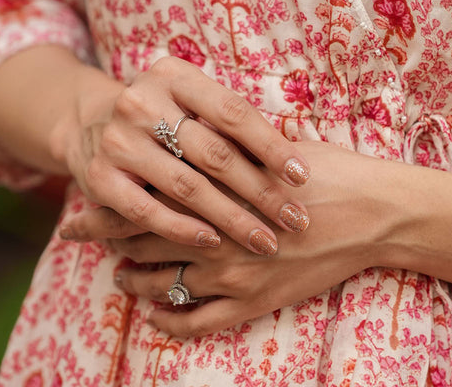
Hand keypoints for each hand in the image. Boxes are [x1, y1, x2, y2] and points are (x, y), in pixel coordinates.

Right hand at [55, 56, 310, 253]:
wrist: (88, 122)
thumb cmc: (165, 114)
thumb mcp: (191, 100)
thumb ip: (230, 121)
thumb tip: (296, 152)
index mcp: (175, 75)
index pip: (233, 112)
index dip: (271, 145)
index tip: (302, 176)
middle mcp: (143, 102)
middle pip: (214, 153)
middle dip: (260, 190)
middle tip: (296, 219)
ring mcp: (118, 141)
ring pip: (186, 186)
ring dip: (231, 218)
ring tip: (265, 240)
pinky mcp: (99, 178)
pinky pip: (147, 212)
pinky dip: (183, 229)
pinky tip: (214, 243)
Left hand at [67, 141, 398, 336]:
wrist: (374, 211)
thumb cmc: (329, 169)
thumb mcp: (274, 145)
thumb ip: (229, 144)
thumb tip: (193, 128)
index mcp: (220, 190)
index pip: (148, 199)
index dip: (109, 205)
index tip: (79, 205)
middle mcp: (219, 234)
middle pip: (146, 238)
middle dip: (108, 238)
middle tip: (78, 236)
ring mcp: (235, 274)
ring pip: (165, 283)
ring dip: (135, 280)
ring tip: (118, 275)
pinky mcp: (254, 303)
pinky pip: (197, 322)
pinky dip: (168, 320)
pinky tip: (154, 313)